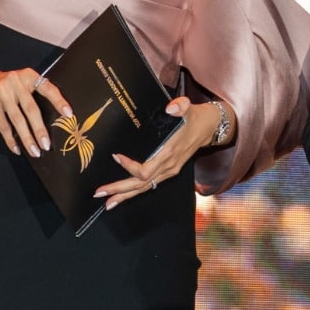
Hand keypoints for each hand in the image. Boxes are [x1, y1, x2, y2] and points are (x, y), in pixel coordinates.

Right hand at [0, 63, 72, 157]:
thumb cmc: (6, 86)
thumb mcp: (21, 82)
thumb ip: (34, 94)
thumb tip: (53, 120)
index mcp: (29, 76)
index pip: (47, 88)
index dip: (58, 101)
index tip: (69, 114)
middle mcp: (16, 81)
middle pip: (31, 109)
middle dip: (40, 130)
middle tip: (46, 146)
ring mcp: (2, 91)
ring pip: (17, 120)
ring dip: (27, 138)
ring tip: (34, 151)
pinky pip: (3, 125)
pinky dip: (10, 139)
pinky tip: (17, 149)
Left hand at [96, 96, 228, 208]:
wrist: (210, 127)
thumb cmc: (195, 118)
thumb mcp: (189, 108)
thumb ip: (181, 106)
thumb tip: (171, 108)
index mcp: (169, 154)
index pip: (146, 169)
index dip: (130, 166)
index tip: (116, 156)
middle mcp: (168, 167)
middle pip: (140, 184)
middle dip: (119, 190)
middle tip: (99, 193)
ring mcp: (167, 172)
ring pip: (143, 188)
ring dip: (124, 195)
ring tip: (107, 202)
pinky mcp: (167, 172)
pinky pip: (148, 185)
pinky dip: (133, 192)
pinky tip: (121, 197)